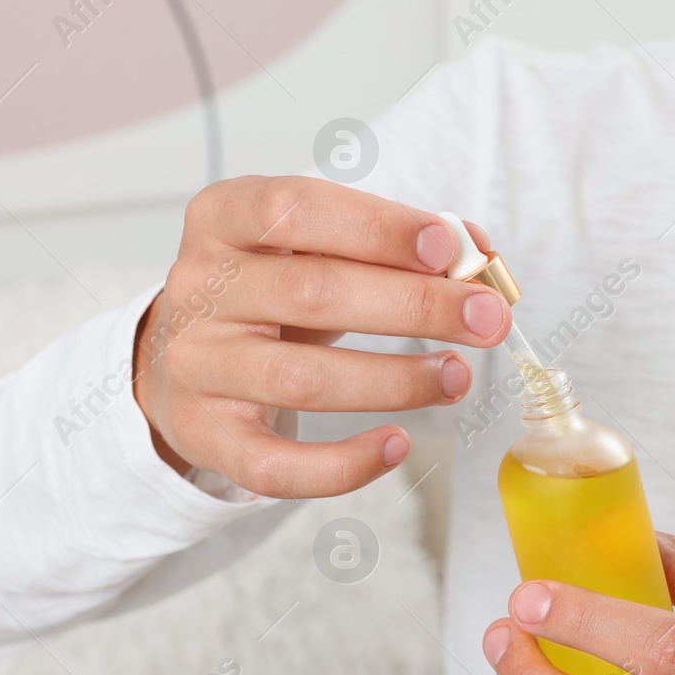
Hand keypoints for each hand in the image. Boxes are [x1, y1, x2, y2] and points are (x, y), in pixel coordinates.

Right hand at [133, 175, 508, 496]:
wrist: (187, 352)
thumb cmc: (269, 289)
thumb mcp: (316, 245)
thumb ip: (392, 240)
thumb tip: (476, 253)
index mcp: (223, 218)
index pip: (296, 209)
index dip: (377, 227)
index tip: (447, 248)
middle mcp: (200, 288)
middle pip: (313, 294)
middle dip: (415, 306)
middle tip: (487, 318)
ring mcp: (198, 365)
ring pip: (301, 381)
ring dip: (395, 381)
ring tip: (457, 375)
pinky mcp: (207, 435)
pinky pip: (275, 466)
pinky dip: (343, 464)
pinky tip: (397, 445)